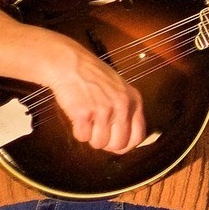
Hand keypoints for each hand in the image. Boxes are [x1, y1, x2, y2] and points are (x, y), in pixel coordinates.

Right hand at [23, 25, 147, 154]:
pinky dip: (78, 131)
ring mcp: (104, 110)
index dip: (126, 145)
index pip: (138, 136)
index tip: (116, 144)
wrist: (70, 64)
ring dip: (90, 136)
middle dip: (106, 142)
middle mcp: (122, 106)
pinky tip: (78, 116)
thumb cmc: (93, 76)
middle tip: (97, 130)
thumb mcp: (120, 90)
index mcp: (134, 101)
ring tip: (87, 119)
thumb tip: (126, 140)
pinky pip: (82, 137)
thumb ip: (127, 111)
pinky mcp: (84, 113)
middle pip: (118, 144)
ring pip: (99, 144)